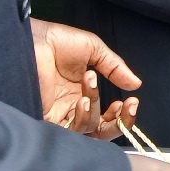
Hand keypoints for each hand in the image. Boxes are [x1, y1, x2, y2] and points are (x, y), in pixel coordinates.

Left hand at [31, 18, 140, 138]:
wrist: (33, 40)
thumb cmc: (57, 41)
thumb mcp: (94, 49)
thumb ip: (115, 67)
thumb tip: (136, 84)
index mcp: (83, 94)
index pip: (107, 116)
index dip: (121, 114)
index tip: (131, 100)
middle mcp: (73, 108)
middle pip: (101, 130)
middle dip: (119, 122)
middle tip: (127, 106)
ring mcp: (61, 115)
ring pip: (88, 130)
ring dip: (96, 109)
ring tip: (90, 83)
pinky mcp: (47, 119)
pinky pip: (70, 130)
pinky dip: (82, 118)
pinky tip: (83, 100)